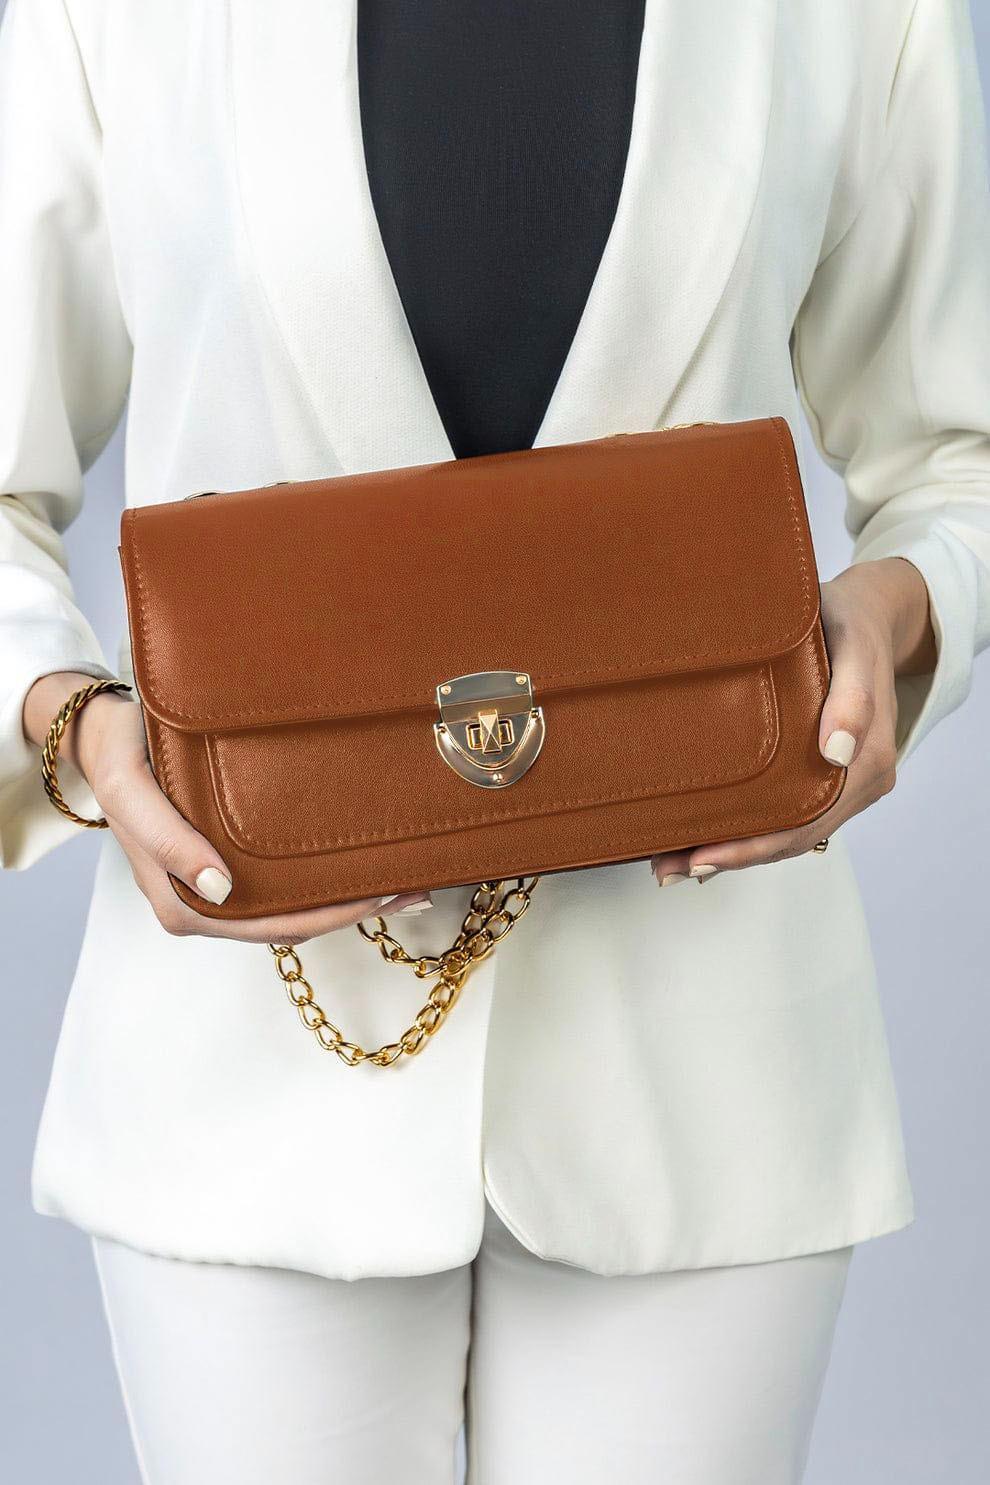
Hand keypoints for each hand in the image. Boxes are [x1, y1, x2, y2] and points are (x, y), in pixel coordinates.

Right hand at [24, 672, 431, 942]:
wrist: (104, 732)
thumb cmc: (120, 756)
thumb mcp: (132, 792)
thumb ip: (167, 841)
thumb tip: (221, 889)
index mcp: (183, 906)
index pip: (276, 926)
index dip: (336, 915)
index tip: (385, 892)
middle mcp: (206, 906)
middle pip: (294, 925)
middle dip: (356, 911)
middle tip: (416, 887)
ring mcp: (221, 888)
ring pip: (294, 911)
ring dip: (347, 898)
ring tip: (403, 878)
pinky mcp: (232, 866)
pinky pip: (286, 887)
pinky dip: (327, 880)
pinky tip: (363, 862)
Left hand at [649, 557, 937, 885]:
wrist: (868, 612)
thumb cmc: (853, 626)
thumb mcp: (854, 650)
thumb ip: (852, 699)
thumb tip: (835, 752)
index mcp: (870, 762)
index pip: (804, 823)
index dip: (751, 847)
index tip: (701, 858)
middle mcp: (857, 781)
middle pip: (789, 838)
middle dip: (728, 857)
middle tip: (668, 868)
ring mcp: (841, 780)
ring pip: (785, 831)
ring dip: (731, 848)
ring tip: (672, 861)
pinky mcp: (821, 771)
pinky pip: (785, 810)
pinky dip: (745, 827)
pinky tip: (703, 833)